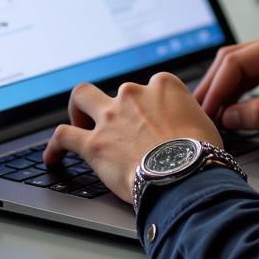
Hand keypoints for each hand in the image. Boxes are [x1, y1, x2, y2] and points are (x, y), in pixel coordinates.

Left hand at [43, 72, 221, 202]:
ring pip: (81, 97)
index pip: (153, 86)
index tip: (154, 121)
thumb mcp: (205, 125)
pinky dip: (55, 146)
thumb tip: (191, 131)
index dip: (152, 105)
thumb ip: (189, 119)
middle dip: (116, 104)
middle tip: (119, 124)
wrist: (184, 173)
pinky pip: (63, 137)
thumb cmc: (201, 153)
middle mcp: (134, 94)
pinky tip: (52, 157)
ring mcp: (111, 116)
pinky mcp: (93, 143)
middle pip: (118, 91)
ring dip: (78, 110)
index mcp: (164, 86)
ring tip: (79, 124)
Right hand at [193, 25, 258, 141]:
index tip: (205, 109)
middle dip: (216, 84)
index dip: (217, 86)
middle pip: (236, 58)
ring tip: (211, 110)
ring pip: (244, 64)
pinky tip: (232, 104)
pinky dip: (242, 88)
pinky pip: (257, 71)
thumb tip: (230, 116)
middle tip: (200, 111)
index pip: (239, 60)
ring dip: (226, 87)